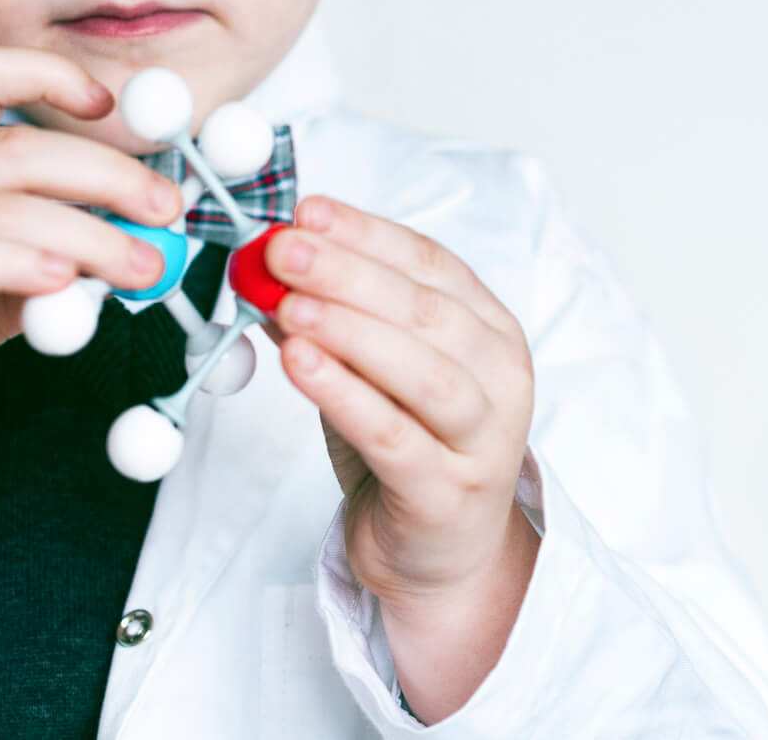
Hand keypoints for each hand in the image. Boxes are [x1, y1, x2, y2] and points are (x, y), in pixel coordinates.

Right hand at [0, 46, 180, 490]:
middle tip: (165, 207)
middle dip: (107, 172)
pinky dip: (16, 261)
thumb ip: (44, 260)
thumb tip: (135, 247)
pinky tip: (63, 280)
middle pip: (15, 144)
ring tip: (142, 264)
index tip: (111, 105)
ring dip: (87, 230)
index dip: (50, 75)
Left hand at [266, 196, 539, 718]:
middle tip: (283, 249)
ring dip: (351, 331)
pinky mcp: (449, 494)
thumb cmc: (412, 448)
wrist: (443, 555)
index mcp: (488, 329)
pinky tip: (300, 365)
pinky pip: (395, 439)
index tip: (306, 212)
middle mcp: (500, 377)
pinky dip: (346, 397)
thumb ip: (334, 319)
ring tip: (289, 304)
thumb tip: (267, 266)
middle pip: (427, 311)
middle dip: (348, 272)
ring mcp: (483, 439)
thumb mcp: (375, 372)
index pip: (431, 263)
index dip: (366, 233)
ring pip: (423, 373)